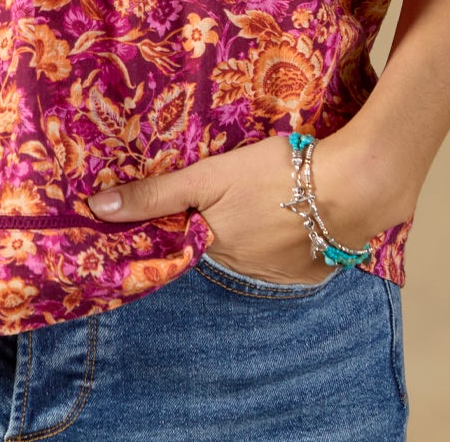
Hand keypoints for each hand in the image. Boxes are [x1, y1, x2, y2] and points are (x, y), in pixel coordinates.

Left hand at [86, 123, 418, 284]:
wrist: (353, 187)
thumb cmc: (276, 175)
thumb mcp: (209, 176)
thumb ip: (156, 194)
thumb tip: (95, 209)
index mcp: (215, 247)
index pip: (182, 242)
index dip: (175, 223)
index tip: (168, 208)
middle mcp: (243, 270)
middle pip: (218, 245)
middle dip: (218, 224)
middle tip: (227, 193)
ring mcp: (281, 274)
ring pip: (253, 251)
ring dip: (253, 231)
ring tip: (261, 200)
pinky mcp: (312, 270)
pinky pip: (287, 257)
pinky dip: (284, 239)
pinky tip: (290, 213)